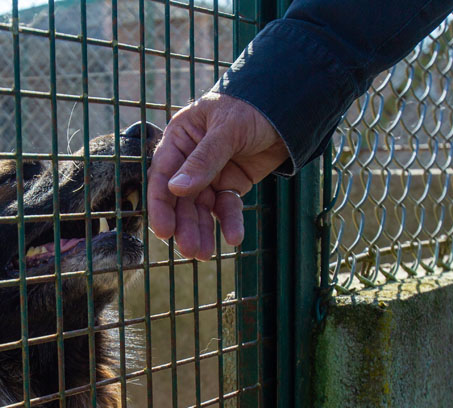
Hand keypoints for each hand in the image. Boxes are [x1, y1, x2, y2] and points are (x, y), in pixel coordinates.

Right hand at [147, 92, 289, 259]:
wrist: (291, 107)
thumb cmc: (252, 107)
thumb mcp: (228, 129)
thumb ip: (204, 160)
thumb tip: (176, 189)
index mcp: (180, 138)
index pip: (162, 175)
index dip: (161, 204)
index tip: (164, 230)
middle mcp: (190, 158)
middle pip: (181, 197)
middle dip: (185, 224)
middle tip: (189, 249)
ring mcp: (211, 173)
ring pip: (201, 208)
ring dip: (202, 230)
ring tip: (204, 254)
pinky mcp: (231, 184)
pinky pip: (226, 207)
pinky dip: (229, 222)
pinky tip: (234, 238)